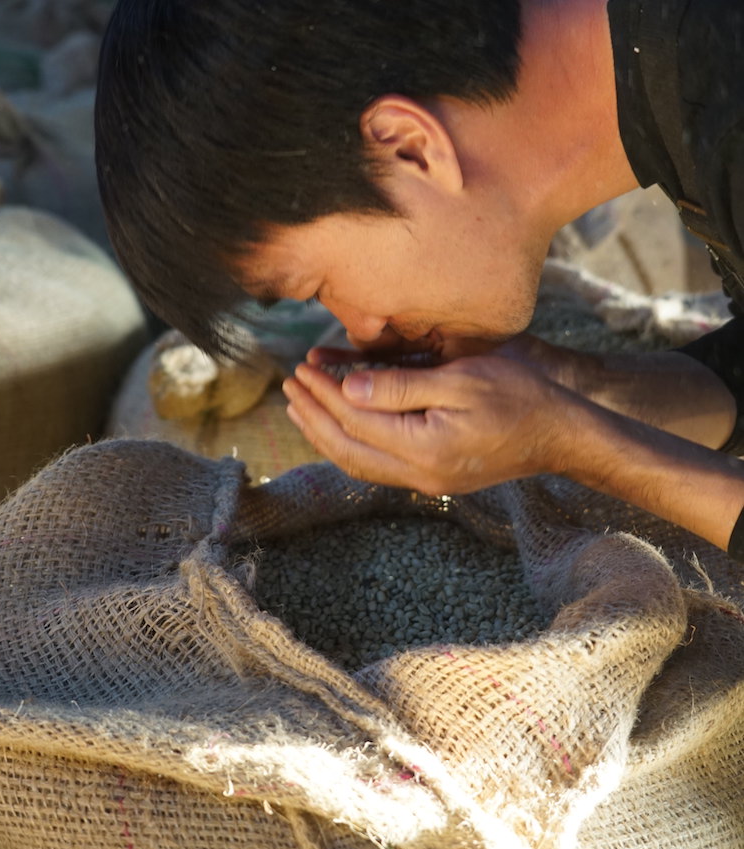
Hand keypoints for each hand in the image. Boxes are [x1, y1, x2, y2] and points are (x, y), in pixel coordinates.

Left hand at [282, 352, 575, 494]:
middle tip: (289, 384)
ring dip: (324, 433)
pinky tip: (336, 427)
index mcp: (423, 448)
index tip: (302, 368)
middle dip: (313, 415)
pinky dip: (349, 445)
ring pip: (358, 462)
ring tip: (299, 406)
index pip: (356, 420)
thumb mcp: (460, 379)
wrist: (559, 434)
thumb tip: (348, 388)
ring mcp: (425, 480)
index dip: (324, 393)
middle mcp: (419, 473)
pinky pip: (376, 466)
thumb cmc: (517, 395)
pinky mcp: (432, 477)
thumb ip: (401, 386)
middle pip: (347, 448)